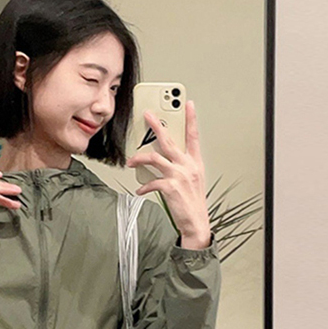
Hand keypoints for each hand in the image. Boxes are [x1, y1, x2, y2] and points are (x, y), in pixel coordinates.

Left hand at [125, 101, 210, 245]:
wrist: (196, 223)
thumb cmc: (193, 203)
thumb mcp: (193, 181)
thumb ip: (181, 167)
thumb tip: (162, 158)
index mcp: (195, 163)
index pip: (193, 136)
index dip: (191, 119)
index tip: (188, 104)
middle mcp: (188, 167)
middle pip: (170, 141)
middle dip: (157, 126)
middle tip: (147, 115)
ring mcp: (179, 176)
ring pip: (155, 158)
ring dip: (139, 158)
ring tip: (131, 161)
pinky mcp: (170, 187)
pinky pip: (152, 181)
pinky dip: (143, 186)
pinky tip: (140, 190)